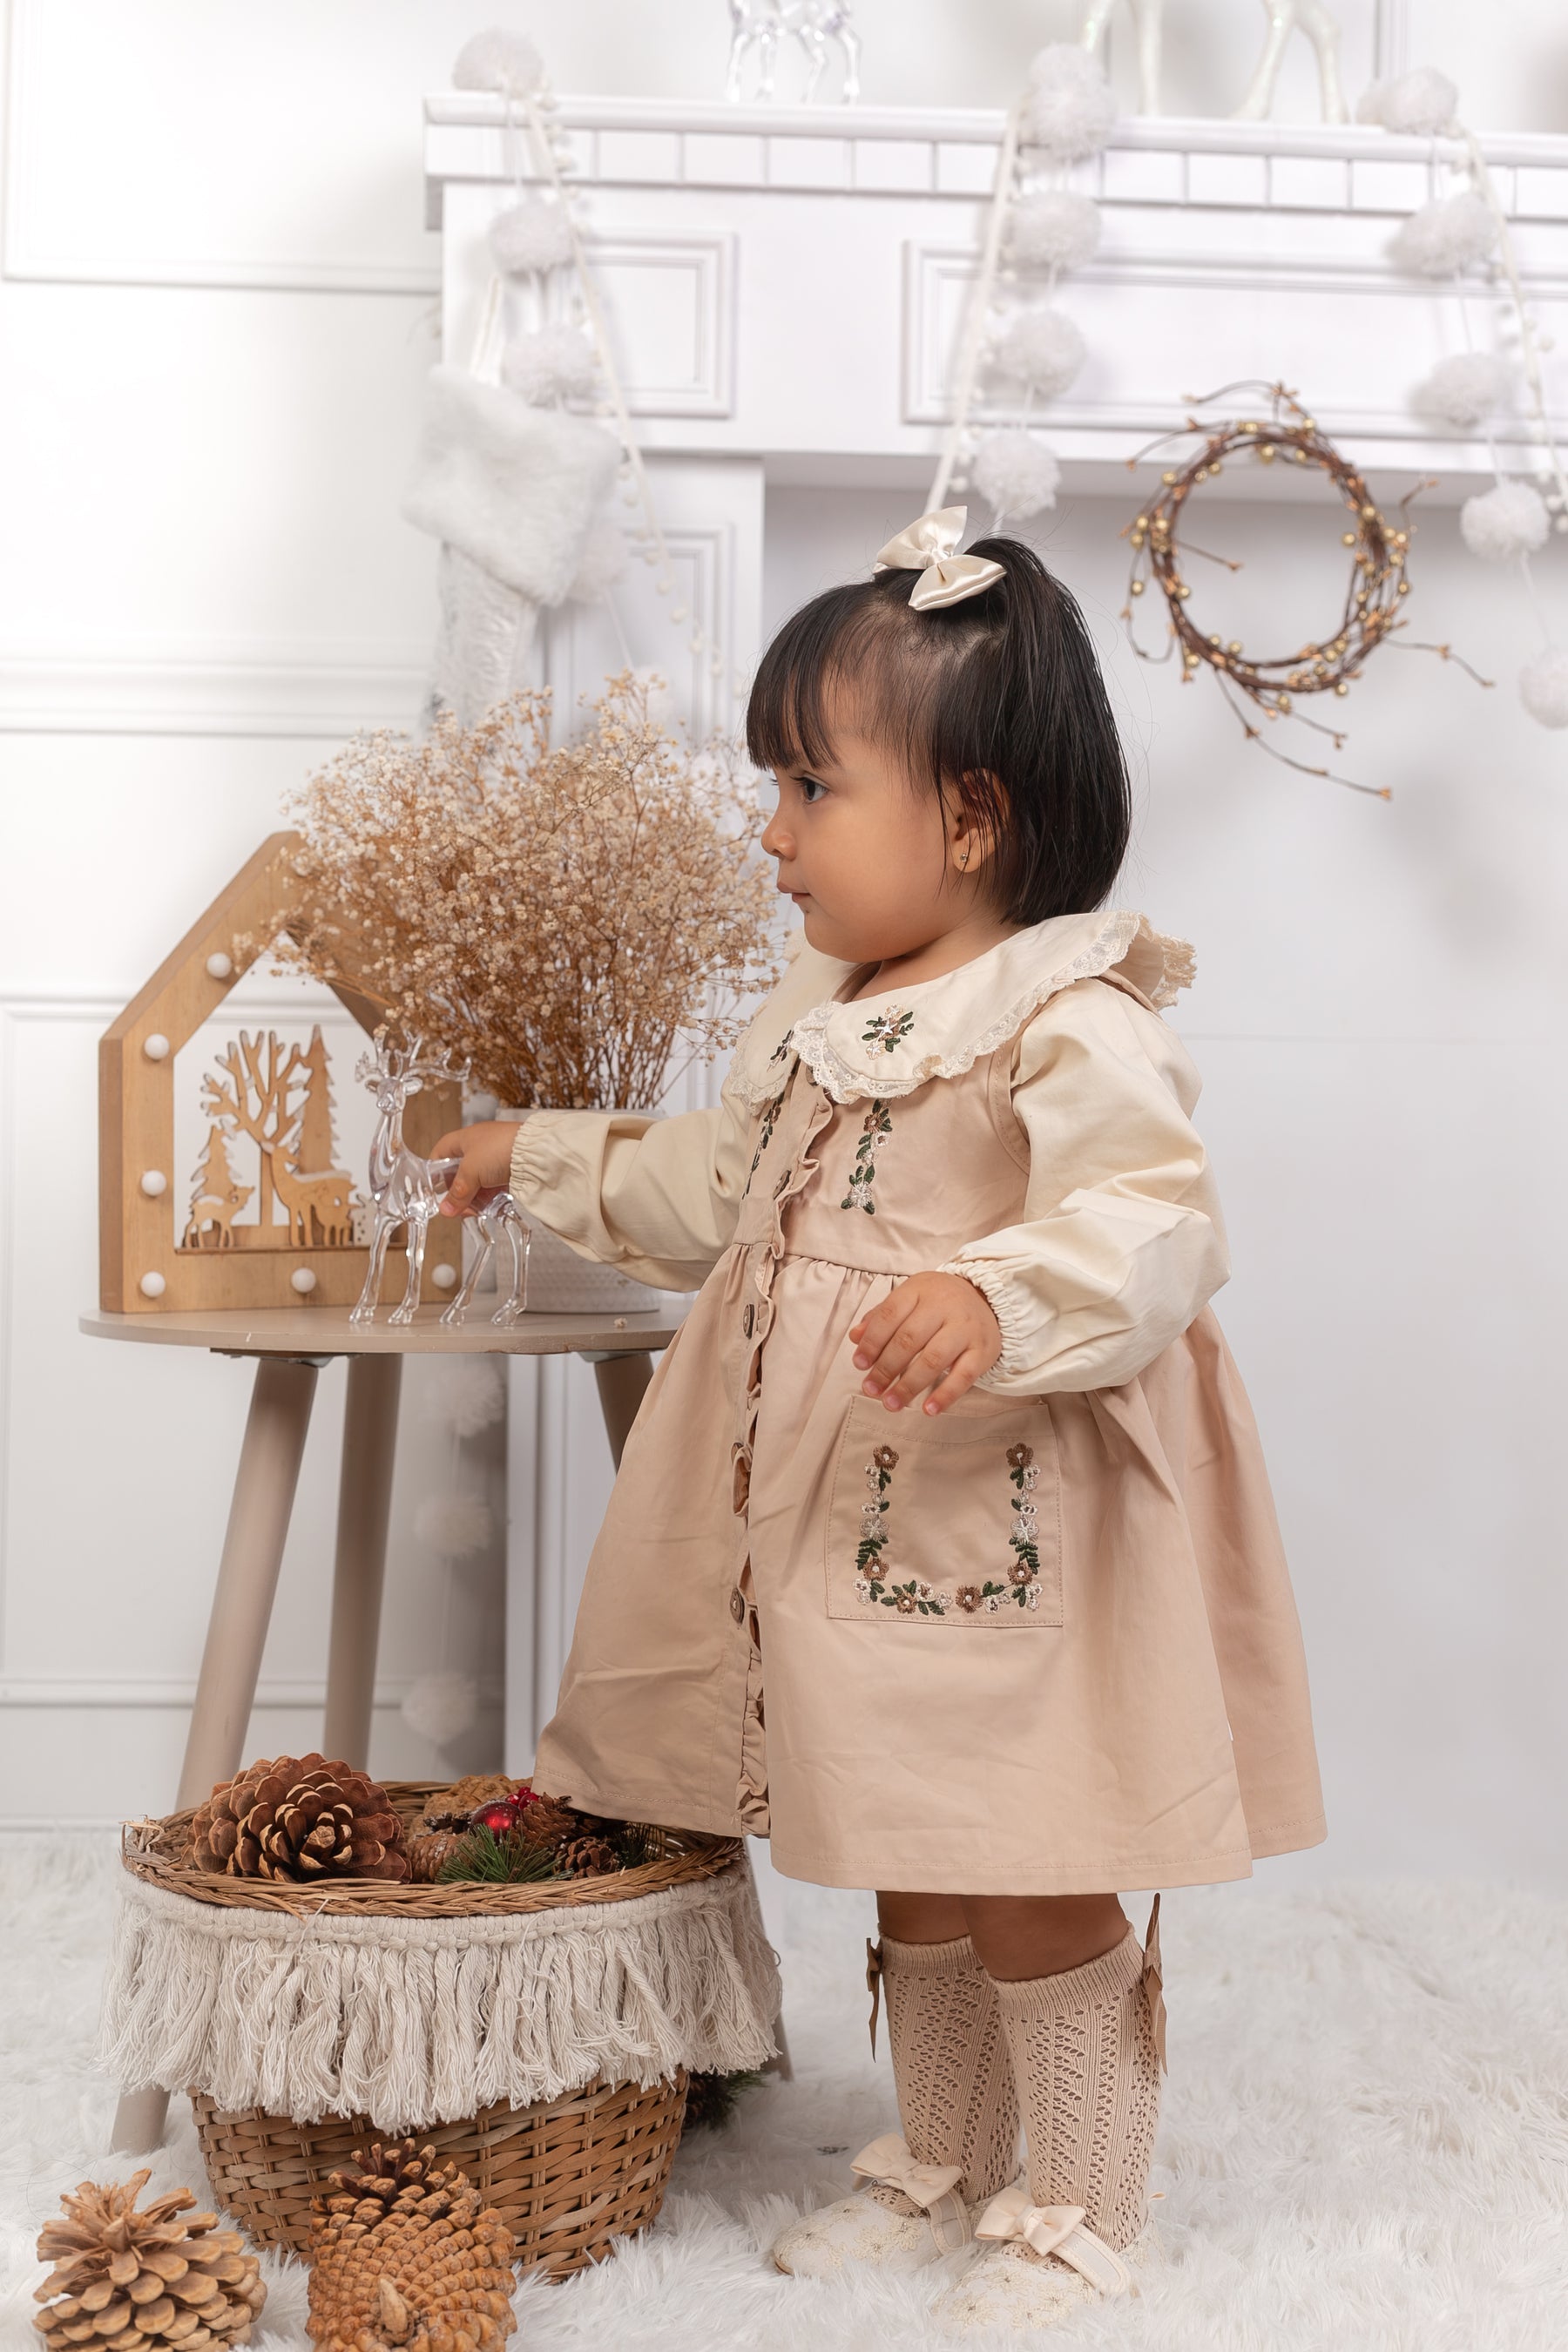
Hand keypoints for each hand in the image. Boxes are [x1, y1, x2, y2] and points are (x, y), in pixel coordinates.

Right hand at [430, 1120, 520, 1216]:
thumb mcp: (471, 1172)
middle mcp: (479, 1147)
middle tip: (457, 1206)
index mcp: (465, 1138)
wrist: (537, 1152)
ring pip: (477, 1183)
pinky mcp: (510, 1171)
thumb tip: (446, 1209)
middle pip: (460, 1172)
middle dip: (458, 1191)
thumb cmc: (500, 1149)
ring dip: (474, 1198)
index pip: (441, 1152)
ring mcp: (495, 1159)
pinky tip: (488, 1207)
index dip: (435, 1170)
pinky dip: (489, 1198)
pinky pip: (493, 1187)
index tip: (434, 1189)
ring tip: (474, 1210)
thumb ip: (457, 1192)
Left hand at [849, 1271, 1002, 1415]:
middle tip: (871, 1390)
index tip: (860, 1364)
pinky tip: (928, 1410)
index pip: (890, 1315)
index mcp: (919, 1290)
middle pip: (909, 1339)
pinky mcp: (983, 1351)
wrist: (988, 1300)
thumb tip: (855, 1338)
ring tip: (891, 1403)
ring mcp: (966, 1328)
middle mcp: (944, 1306)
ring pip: (934, 1359)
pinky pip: (964, 1376)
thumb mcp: (910, 1299)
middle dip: (886, 1368)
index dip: (872, 1342)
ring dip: (909, 1386)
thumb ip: (881, 1317)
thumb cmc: (939, 1303)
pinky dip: (945, 1395)